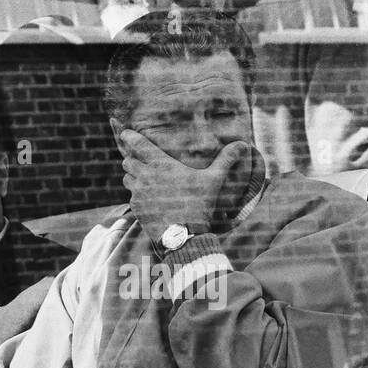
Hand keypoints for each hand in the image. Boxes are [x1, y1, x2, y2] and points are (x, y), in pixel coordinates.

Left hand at [119, 129, 247, 244]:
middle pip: (128, 161)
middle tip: (139, 158)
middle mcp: (145, 177)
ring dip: (132, 175)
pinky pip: (130, 195)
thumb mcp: (214, 180)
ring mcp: (138, 193)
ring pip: (126, 178)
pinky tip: (148, 195)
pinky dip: (136, 193)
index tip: (125, 132)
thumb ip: (226, 159)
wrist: (183, 235)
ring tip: (144, 176)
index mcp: (161, 165)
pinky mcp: (136, 208)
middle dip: (132, 158)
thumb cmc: (199, 204)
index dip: (130, 137)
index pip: (139, 146)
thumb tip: (243, 144)